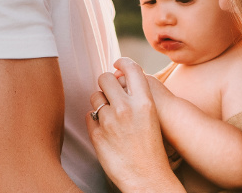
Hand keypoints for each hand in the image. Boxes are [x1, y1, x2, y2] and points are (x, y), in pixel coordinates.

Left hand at [87, 58, 184, 192]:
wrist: (147, 178)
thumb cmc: (152, 148)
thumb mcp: (151, 117)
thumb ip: (137, 97)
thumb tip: (118, 76)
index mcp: (144, 102)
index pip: (131, 68)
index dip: (122, 62)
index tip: (117, 64)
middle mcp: (126, 108)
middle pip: (105, 78)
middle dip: (106, 83)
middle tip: (110, 92)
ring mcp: (109, 121)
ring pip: (95, 97)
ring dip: (100, 103)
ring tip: (111, 116)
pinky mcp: (96, 134)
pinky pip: (89, 116)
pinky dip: (95, 122)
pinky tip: (107, 132)